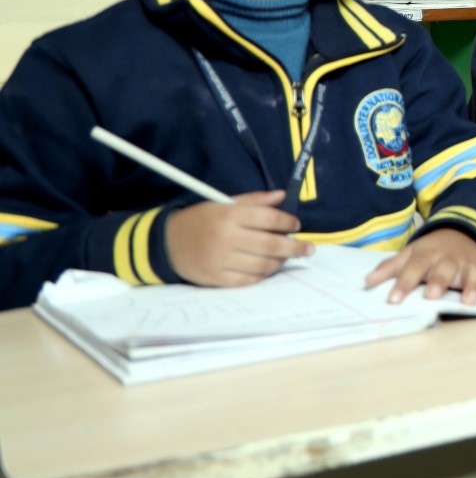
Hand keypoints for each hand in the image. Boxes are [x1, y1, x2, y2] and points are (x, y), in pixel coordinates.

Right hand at [166, 190, 311, 287]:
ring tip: (286, 257)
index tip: (296, 225)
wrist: (166, 243)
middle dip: (295, 247)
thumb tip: (283, 196)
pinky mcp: (216, 279)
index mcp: (229, 215)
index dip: (288, 222)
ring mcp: (221, 261)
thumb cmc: (200, 220)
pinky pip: (249, 280)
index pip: (270, 218)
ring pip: (263, 265)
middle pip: (271, 245)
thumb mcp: (223, 203)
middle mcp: (226, 238)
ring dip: (280, 262)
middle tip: (308, 248)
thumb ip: (254, 200)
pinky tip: (268, 268)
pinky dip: (263, 275)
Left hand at [365, 228, 475, 305]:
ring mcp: (470, 266)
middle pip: (444, 270)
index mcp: (428, 256)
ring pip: (472, 275)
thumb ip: (391, 268)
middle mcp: (450, 260)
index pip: (413, 268)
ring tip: (469, 301)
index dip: (404, 283)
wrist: (463, 232)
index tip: (394, 299)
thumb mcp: (411, 253)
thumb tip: (367, 282)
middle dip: (439, 282)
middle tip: (432, 296)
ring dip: (472, 287)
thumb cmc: (432, 251)